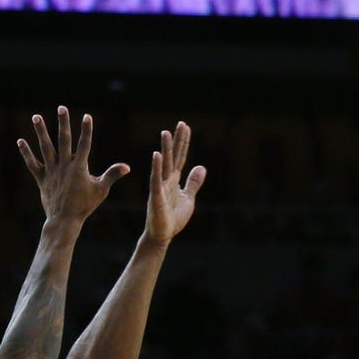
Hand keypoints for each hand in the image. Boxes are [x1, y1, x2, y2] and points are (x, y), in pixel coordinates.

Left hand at [17, 106, 129, 221]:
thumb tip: (127, 166)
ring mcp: (51, 171)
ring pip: (45, 148)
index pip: (84, 144)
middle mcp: (64, 166)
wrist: (65, 220)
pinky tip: (21, 141)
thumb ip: (112, 175)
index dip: (86, 130)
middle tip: (62, 108)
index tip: (87, 116)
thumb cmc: (85, 205)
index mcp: (79, 168)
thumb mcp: (101, 190)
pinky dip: (26, 153)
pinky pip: (32, 163)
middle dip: (63, 123)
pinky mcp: (41, 178)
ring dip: (41, 132)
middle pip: (64, 140)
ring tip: (36, 116)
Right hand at [143, 121, 207, 243]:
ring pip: (164, 165)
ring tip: (165, 132)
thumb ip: (193, 183)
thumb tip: (201, 167)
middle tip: (181, 124)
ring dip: (165, 149)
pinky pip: (156, 179)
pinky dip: (157, 167)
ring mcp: (161, 187)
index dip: (184, 142)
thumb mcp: (189, 198)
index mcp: (174, 180)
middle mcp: (167, 180)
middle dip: (177, 140)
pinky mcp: (156, 196)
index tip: (185, 126)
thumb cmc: (173, 218)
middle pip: (174, 156)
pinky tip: (157, 154)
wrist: (163, 235)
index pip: (181, 157)